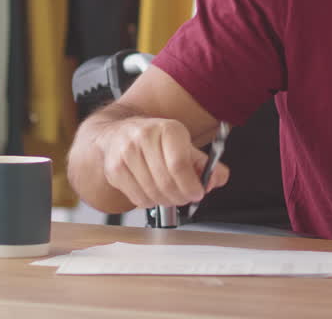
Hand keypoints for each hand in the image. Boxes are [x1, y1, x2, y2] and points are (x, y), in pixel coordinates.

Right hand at [94, 116, 229, 208]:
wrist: (118, 133)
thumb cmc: (155, 140)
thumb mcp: (184, 145)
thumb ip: (207, 164)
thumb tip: (216, 179)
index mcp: (168, 129)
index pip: (180, 165)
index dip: (191, 185)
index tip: (197, 193)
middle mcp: (145, 137)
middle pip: (167, 182)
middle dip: (181, 197)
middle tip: (186, 198)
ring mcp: (127, 153)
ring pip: (153, 193)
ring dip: (166, 201)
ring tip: (170, 194)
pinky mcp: (115, 169)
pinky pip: (138, 198)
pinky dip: (150, 202)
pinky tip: (152, 191)